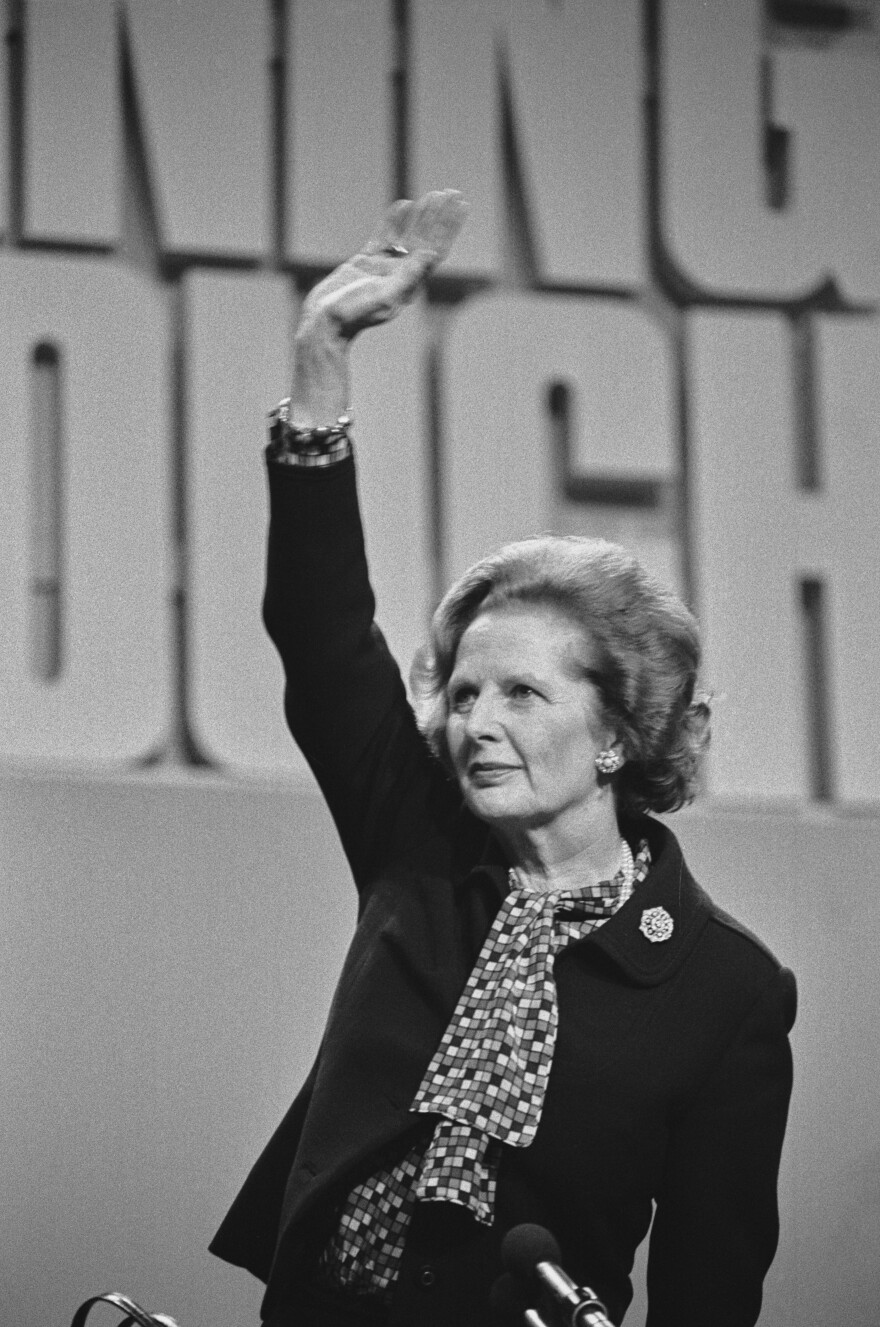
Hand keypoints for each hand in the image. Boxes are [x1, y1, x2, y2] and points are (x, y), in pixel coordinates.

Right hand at [289, 190, 468, 424]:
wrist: (324, 324)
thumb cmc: (353, 314)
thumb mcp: (384, 296)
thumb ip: (407, 277)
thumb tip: (430, 255)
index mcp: (409, 283)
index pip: (434, 249)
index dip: (448, 227)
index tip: (460, 205)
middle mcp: (400, 275)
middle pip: (425, 239)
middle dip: (439, 216)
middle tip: (452, 192)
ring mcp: (383, 268)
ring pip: (407, 236)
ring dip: (421, 216)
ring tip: (433, 195)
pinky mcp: (364, 263)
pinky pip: (385, 237)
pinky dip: (394, 221)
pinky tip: (404, 205)